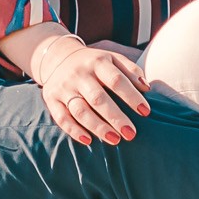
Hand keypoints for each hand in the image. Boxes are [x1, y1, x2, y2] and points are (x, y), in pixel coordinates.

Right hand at [28, 31, 151, 146]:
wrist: (59, 56)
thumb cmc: (95, 63)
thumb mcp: (113, 58)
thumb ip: (131, 70)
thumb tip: (147, 88)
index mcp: (98, 62)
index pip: (116, 80)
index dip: (132, 96)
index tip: (146, 112)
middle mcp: (79, 74)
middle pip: (98, 98)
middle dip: (115, 117)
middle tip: (131, 133)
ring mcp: (64, 87)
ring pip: (80, 110)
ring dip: (97, 127)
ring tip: (115, 140)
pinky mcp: (51, 99)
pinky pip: (61, 118)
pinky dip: (74, 131)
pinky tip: (89, 141)